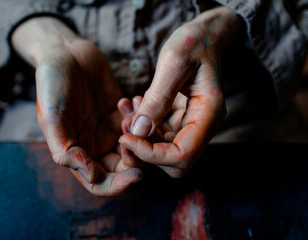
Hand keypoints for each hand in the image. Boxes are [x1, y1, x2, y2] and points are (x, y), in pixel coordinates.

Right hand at [12, 17, 141, 195]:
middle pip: (121, 169)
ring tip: (131, 109)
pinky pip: (139, 125)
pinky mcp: (121, 114)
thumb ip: (65, 149)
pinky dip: (140, 116)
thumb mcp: (52, 116)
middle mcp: (94, 146)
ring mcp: (110, 130)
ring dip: (139, 134)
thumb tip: (90, 176)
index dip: (118, 185)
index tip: (136, 173)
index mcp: (76, 153)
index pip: (99, 183)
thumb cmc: (53, 83)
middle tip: (140, 137)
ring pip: (134, 148)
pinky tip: (131, 99)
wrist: (65, 52)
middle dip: (134, 159)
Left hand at [119, 7, 243, 177]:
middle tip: (125, 126)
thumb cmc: (193, 43)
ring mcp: (194, 124)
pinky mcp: (182, 119)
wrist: (204, 36)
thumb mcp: (173, 62)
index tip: (125, 137)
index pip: (182, 154)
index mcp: (209, 114)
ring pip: (165, 150)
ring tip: (128, 109)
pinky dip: (144, 125)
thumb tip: (139, 132)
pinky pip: (161, 134)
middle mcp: (204, 125)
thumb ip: (157, 98)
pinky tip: (135, 104)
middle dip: (146, 150)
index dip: (151, 154)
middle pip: (175, 161)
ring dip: (141, 137)